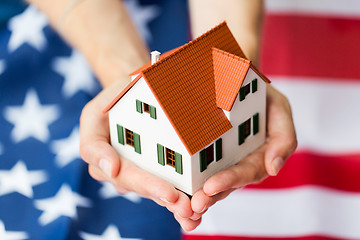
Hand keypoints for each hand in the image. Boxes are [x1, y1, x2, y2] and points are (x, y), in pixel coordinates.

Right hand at [79, 79, 199, 230]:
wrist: (133, 92)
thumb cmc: (113, 101)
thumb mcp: (93, 115)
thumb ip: (93, 144)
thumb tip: (111, 170)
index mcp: (106, 162)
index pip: (127, 175)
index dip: (147, 184)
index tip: (168, 192)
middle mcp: (123, 172)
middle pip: (146, 188)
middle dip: (166, 198)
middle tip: (186, 207)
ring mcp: (141, 172)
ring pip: (158, 191)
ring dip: (177, 203)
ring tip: (195, 210)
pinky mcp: (159, 169)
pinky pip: (170, 182)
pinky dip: (184, 193)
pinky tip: (198, 202)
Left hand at [189, 85, 296, 223]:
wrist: (237, 79)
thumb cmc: (262, 95)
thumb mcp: (279, 109)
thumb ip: (284, 138)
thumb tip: (274, 169)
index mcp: (259, 156)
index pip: (246, 172)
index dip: (229, 180)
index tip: (210, 187)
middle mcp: (239, 162)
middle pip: (225, 183)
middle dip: (210, 196)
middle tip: (195, 205)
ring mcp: (221, 159)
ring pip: (209, 181)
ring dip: (197, 194)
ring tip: (183, 203)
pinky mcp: (204, 152)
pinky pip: (195, 167)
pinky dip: (187, 180)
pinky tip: (175, 187)